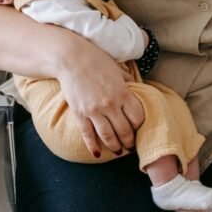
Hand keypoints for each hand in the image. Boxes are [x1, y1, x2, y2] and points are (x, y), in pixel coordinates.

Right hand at [57, 41, 143, 156]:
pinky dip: (93, 146)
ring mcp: (94, 110)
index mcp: (123, 93)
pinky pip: (88, 135)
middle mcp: (110, 104)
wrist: (71, 58)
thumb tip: (137, 90)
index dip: (140, 126)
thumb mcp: (117, 69)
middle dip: (129, 141)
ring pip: (108, 137)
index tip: (139, 129)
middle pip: (125, 131)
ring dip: (115, 147)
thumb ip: (128, 82)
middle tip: (131, 146)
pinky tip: (98, 153)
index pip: (138, 118)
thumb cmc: (96, 61)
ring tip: (118, 151)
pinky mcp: (80, 114)